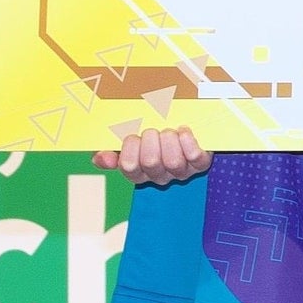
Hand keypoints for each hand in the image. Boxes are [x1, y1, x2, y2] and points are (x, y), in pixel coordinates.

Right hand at [91, 127, 211, 185]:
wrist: (184, 127)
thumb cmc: (153, 136)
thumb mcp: (128, 140)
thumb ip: (109, 150)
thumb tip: (102, 158)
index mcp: (139, 171)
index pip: (128, 167)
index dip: (130, 148)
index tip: (133, 135)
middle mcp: (159, 176)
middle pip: (150, 162)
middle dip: (151, 140)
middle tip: (153, 130)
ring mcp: (181, 172)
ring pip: (172, 161)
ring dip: (169, 140)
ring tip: (169, 131)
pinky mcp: (200, 164)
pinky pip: (196, 158)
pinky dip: (189, 142)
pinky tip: (183, 131)